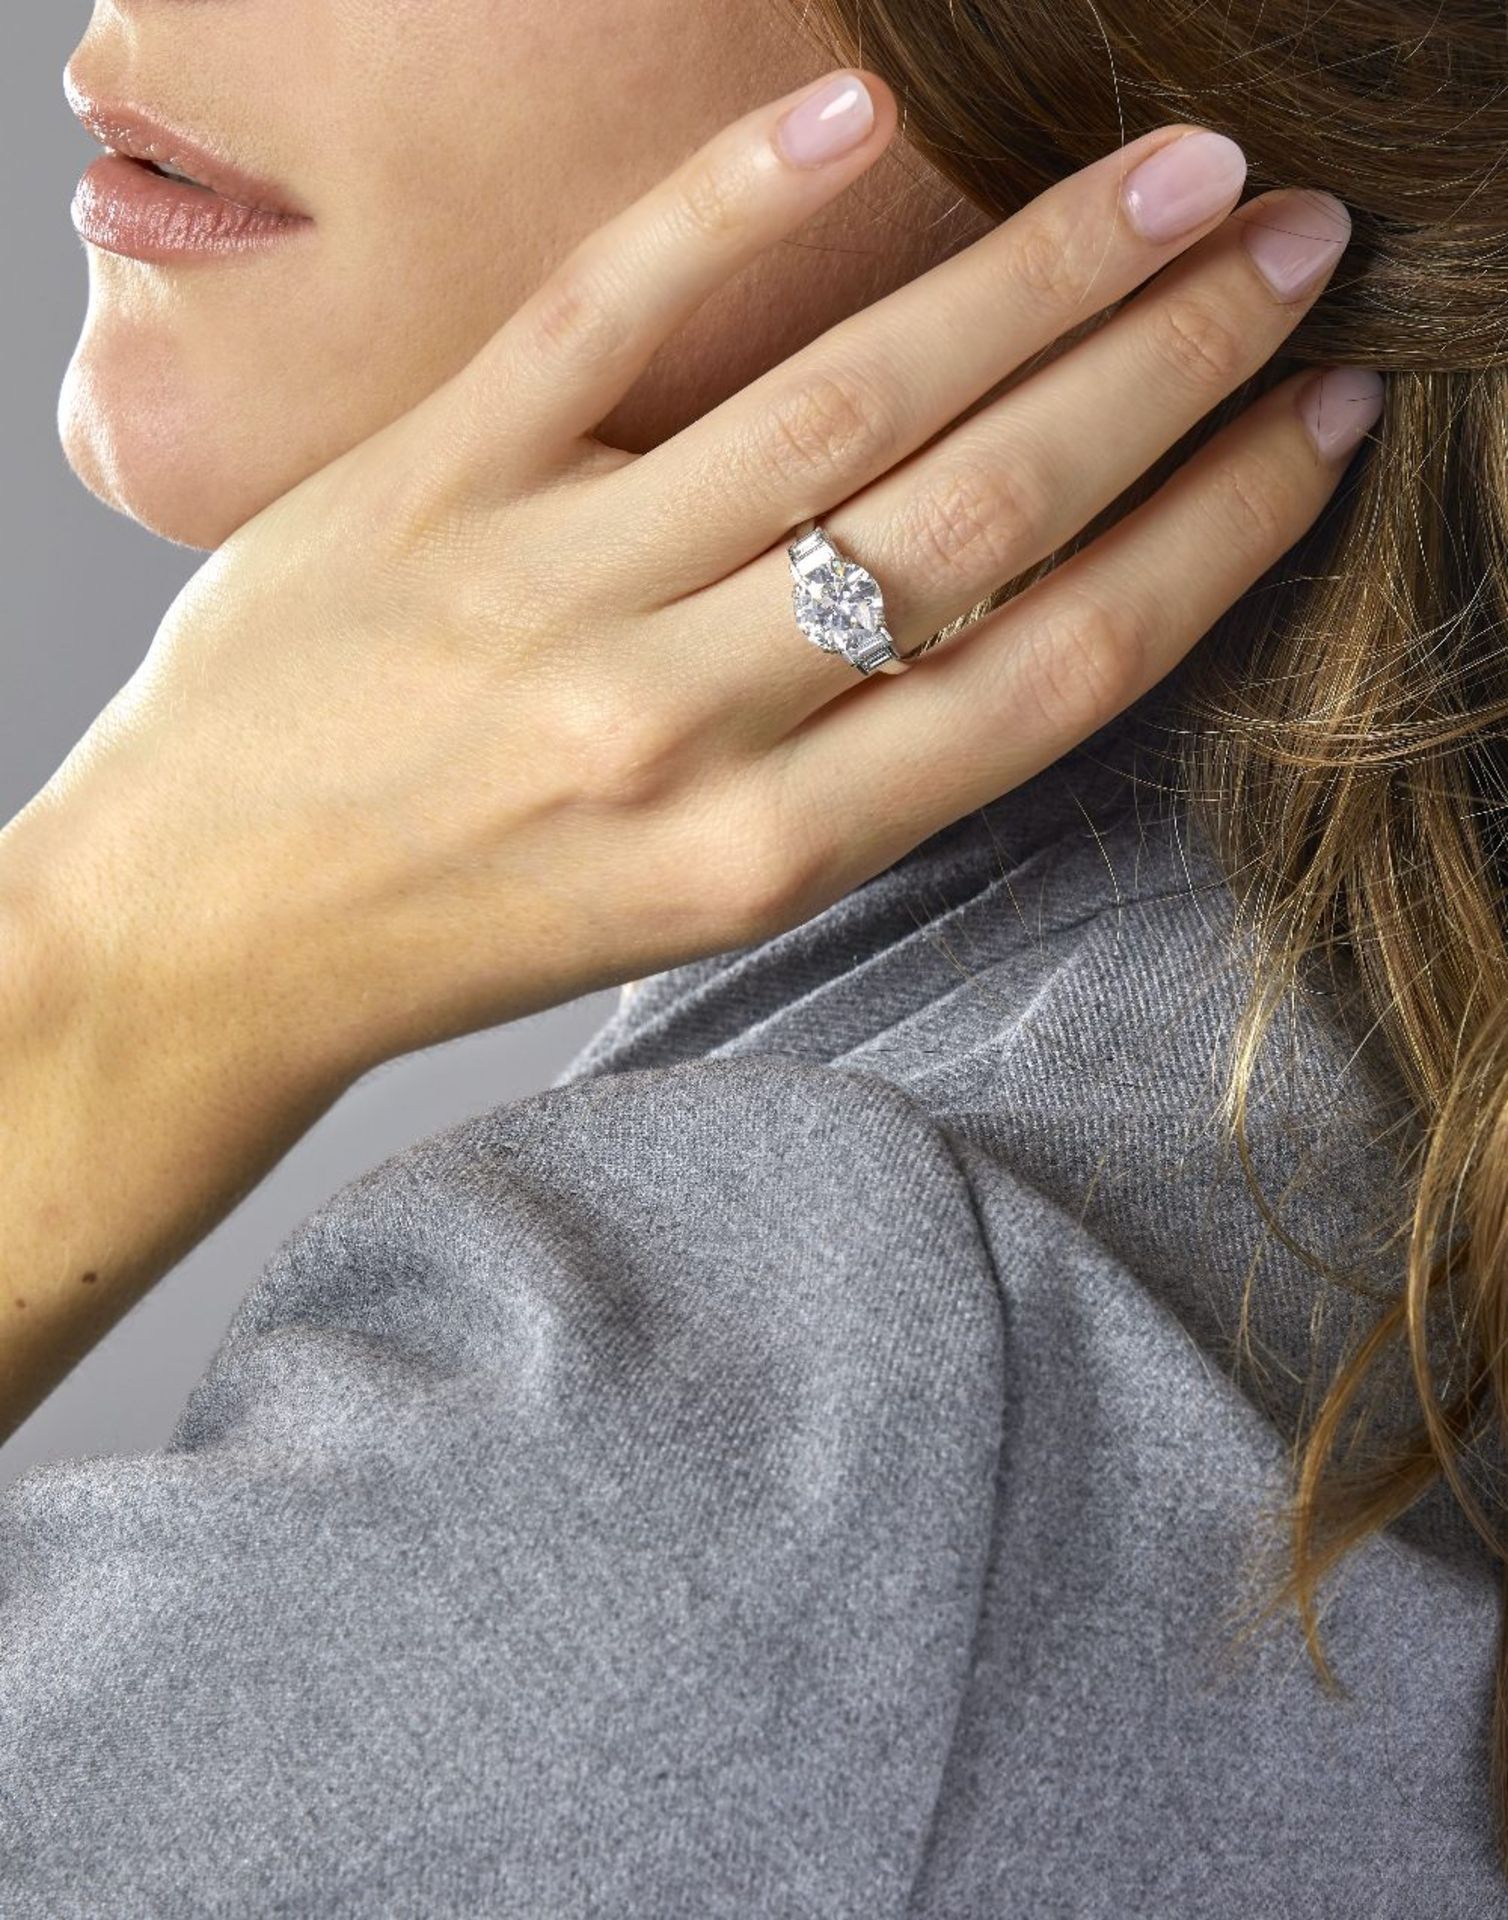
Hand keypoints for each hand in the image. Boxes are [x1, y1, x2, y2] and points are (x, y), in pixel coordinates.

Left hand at [10, 69, 1374, 1085]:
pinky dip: (738, 207)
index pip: (1055, 668)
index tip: (1320, 425)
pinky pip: (606, 315)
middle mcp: (681, 727)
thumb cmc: (460, 921)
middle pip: (985, 512)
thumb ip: (849, 765)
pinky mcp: (429, 483)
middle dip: (1173, 366)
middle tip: (1297, 253)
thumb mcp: (690, 897)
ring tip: (1172, 177)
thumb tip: (1020, 591)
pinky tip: (865, 121)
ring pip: (842, 403)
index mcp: (767, 854)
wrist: (201, 933)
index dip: (1219, 533)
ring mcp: (551, 591)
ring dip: (1036, 273)